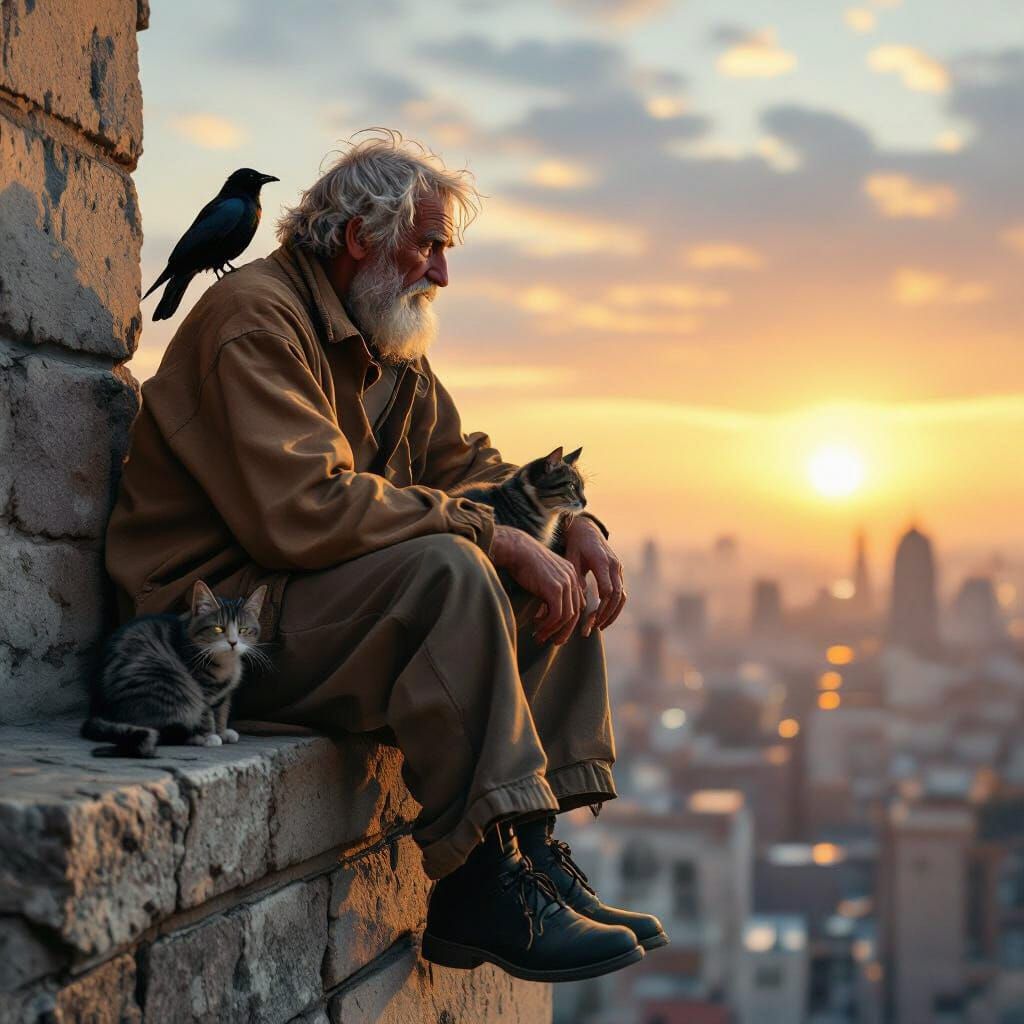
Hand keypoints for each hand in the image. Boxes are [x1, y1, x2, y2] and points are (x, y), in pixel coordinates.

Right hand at [489, 525, 584, 644]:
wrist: (516, 549)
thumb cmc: (524, 561)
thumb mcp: (543, 574)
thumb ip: (551, 588)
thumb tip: (548, 612)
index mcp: (571, 573)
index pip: (577, 603)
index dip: (568, 620)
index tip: (556, 630)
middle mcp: (571, 578)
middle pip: (575, 612)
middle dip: (564, 631)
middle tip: (553, 642)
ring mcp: (565, 583)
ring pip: (566, 616)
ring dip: (553, 630)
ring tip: (540, 637)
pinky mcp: (555, 588)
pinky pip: (556, 615)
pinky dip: (547, 625)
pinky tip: (536, 627)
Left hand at [563, 517, 626, 636]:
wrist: (586, 529)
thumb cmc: (575, 545)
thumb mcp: (571, 559)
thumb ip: (576, 579)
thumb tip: (581, 603)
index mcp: (602, 562)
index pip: (607, 591)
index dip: (600, 608)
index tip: (588, 621)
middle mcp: (614, 565)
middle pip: (617, 596)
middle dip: (606, 614)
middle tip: (593, 627)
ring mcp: (618, 568)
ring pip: (622, 596)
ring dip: (612, 613)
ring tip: (599, 626)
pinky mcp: (618, 572)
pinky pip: (621, 593)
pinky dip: (614, 607)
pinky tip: (603, 617)